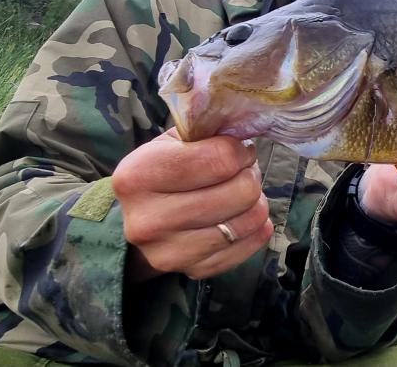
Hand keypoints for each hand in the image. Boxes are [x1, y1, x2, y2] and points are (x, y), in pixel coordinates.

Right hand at [113, 128, 273, 282]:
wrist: (139, 221)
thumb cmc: (163, 172)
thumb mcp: (172, 142)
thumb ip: (205, 131)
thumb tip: (247, 125)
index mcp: (139, 176)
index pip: (220, 159)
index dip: (240, 151)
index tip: (238, 150)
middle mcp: (149, 219)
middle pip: (240, 192)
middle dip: (250, 176)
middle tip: (242, 171)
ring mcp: (170, 252)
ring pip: (248, 220)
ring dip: (256, 202)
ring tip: (242, 192)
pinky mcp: (193, 271)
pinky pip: (249, 246)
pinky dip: (256, 228)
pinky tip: (244, 215)